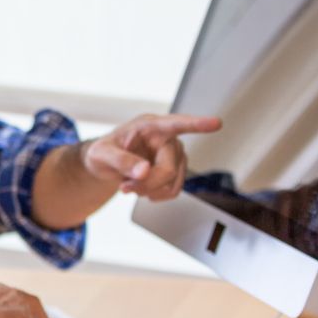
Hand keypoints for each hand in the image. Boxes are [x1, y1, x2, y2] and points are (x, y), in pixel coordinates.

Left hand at [83, 114, 220, 200]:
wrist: (106, 164)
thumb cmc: (103, 152)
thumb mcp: (101, 154)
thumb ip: (120, 160)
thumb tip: (144, 171)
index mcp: (150, 126)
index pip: (177, 123)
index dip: (197, 124)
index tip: (216, 123)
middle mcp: (167, 138)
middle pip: (168, 169)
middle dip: (146, 184)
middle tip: (125, 187)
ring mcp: (174, 155)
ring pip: (172, 182)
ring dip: (149, 191)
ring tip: (129, 186)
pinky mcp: (176, 170)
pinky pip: (173, 190)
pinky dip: (155, 195)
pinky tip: (141, 189)